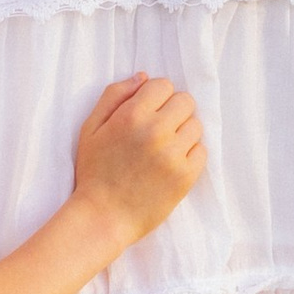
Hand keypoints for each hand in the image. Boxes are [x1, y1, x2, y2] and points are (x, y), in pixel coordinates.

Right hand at [69, 75, 205, 243]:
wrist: (103, 217)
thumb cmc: (94, 171)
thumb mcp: (91, 128)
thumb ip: (114, 96)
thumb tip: (143, 77)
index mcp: (131, 115)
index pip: (163, 85)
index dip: (156, 96)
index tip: (148, 111)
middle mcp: (155, 131)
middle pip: (186, 101)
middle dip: (173, 111)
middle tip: (159, 129)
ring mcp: (173, 155)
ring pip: (196, 125)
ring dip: (183, 133)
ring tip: (165, 148)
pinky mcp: (186, 176)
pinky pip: (202, 151)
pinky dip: (190, 155)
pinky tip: (172, 163)